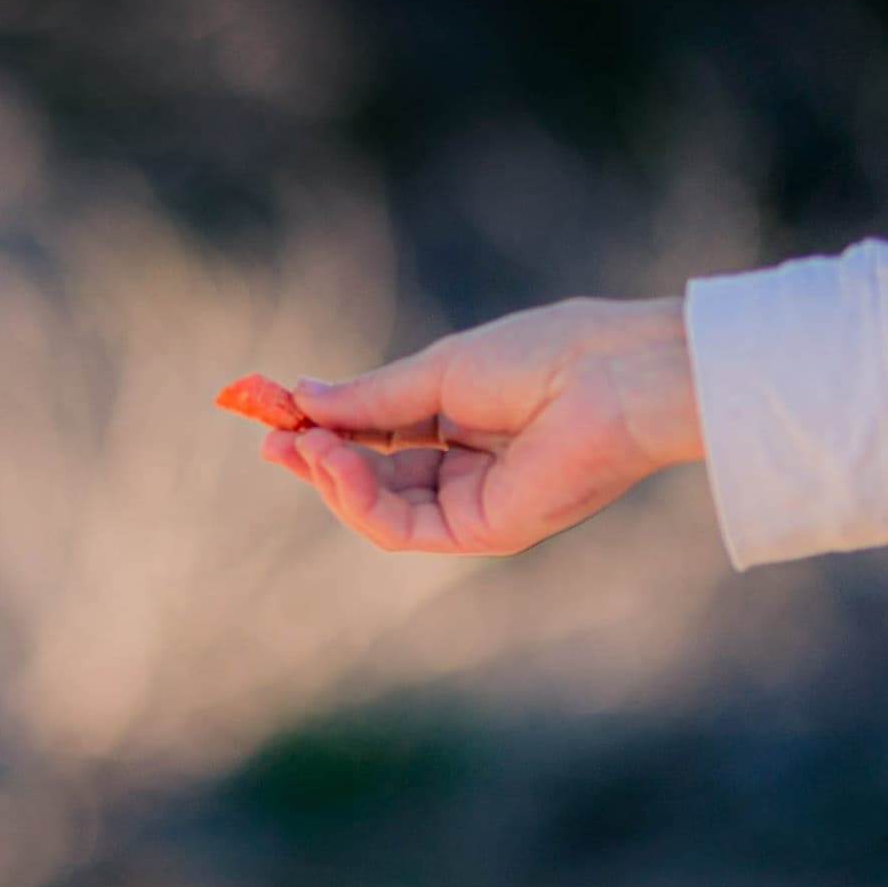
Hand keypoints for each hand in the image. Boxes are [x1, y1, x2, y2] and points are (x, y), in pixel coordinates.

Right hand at [260, 296, 702, 556]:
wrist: (617, 376)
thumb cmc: (544, 356)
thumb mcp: (437, 371)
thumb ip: (371, 397)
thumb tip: (301, 397)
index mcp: (465, 424)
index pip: (379, 438)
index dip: (326, 428)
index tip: (273, 410)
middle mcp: (470, 471)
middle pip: (373, 480)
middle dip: (316, 459)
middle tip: (270, 435)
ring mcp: (477, 504)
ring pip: (380, 510)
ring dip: (330, 478)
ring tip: (299, 443)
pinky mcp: (486, 530)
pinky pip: (402, 528)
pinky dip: (358, 499)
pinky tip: (332, 460)